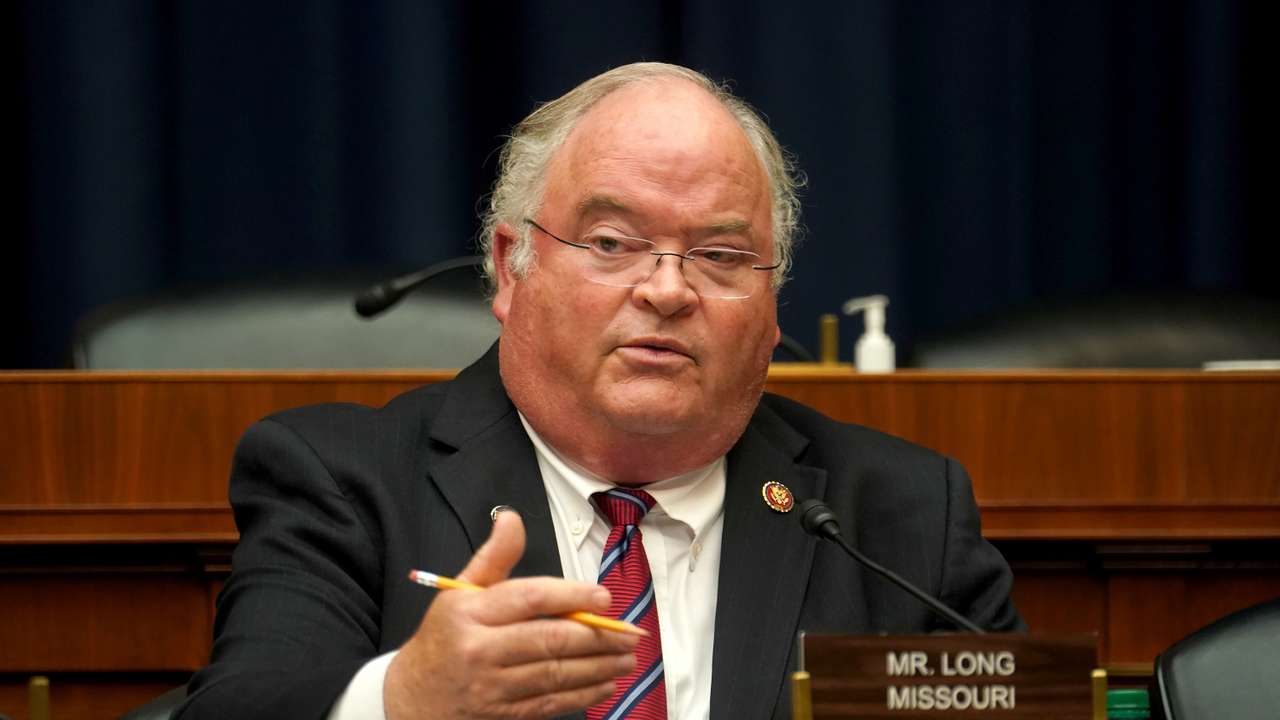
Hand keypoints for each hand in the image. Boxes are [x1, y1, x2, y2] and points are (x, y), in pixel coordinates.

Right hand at [384, 511, 637, 718]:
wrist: (411, 698)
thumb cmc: (443, 637)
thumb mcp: (459, 592)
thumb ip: (494, 557)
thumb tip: (511, 518)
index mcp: (470, 611)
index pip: (528, 598)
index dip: (571, 596)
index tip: (603, 597)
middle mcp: (479, 649)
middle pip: (548, 640)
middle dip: (597, 637)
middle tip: (630, 634)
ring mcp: (491, 687)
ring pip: (555, 675)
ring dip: (599, 667)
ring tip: (626, 657)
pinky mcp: (502, 715)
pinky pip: (550, 704)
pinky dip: (583, 695)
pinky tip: (606, 684)